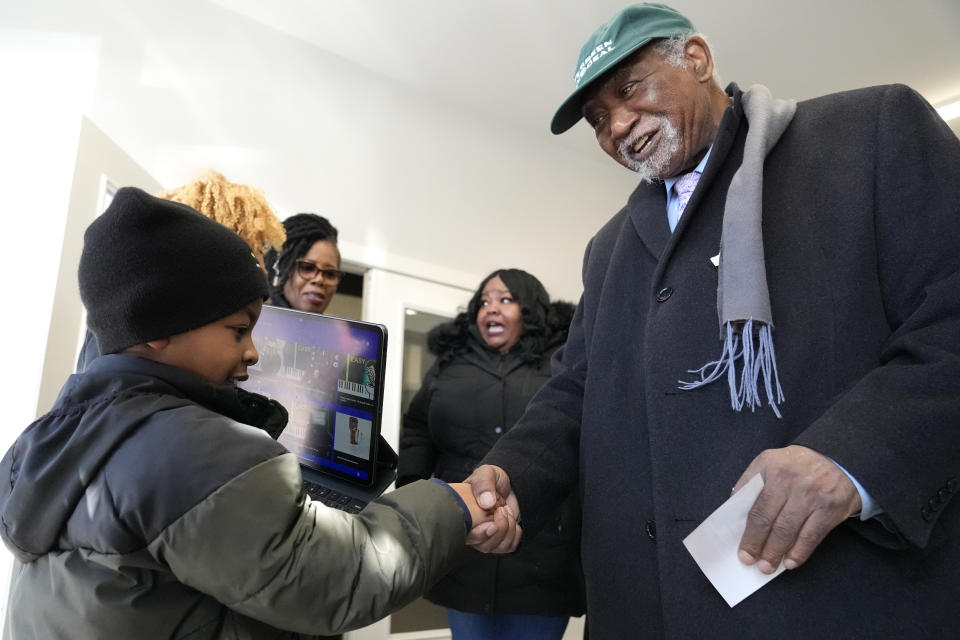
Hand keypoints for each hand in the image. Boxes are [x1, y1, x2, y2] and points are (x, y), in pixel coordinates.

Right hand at [463, 465, 521, 552]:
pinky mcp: (501, 539)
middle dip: (498, 530)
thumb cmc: (491, 479)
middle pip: (484, 546)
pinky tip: (510, 518)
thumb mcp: (485, 473)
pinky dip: (515, 533)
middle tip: (501, 510)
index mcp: (463, 517)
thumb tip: (486, 503)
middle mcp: (473, 531)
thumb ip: (483, 484)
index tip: (492, 524)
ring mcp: (487, 537)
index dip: (479, 535)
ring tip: (505, 510)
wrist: (506, 483)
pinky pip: (509, 546)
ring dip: (507, 529)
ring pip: (497, 547)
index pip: (466, 537)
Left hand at [734, 445, 861, 572]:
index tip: (736, 542)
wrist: (839, 460)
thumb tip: (737, 514)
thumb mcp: (772, 462)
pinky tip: (790, 563)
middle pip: (765, 517)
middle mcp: (788, 478)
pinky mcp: (830, 508)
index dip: (741, 523)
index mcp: (769, 464)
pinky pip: (810, 536)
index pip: (748, 498)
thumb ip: (753, 483)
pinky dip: (798, 553)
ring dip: (774, 552)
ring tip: (766, 566)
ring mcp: (810, 494)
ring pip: (786, 530)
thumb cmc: (797, 467)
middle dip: (755, 543)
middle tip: (748, 560)